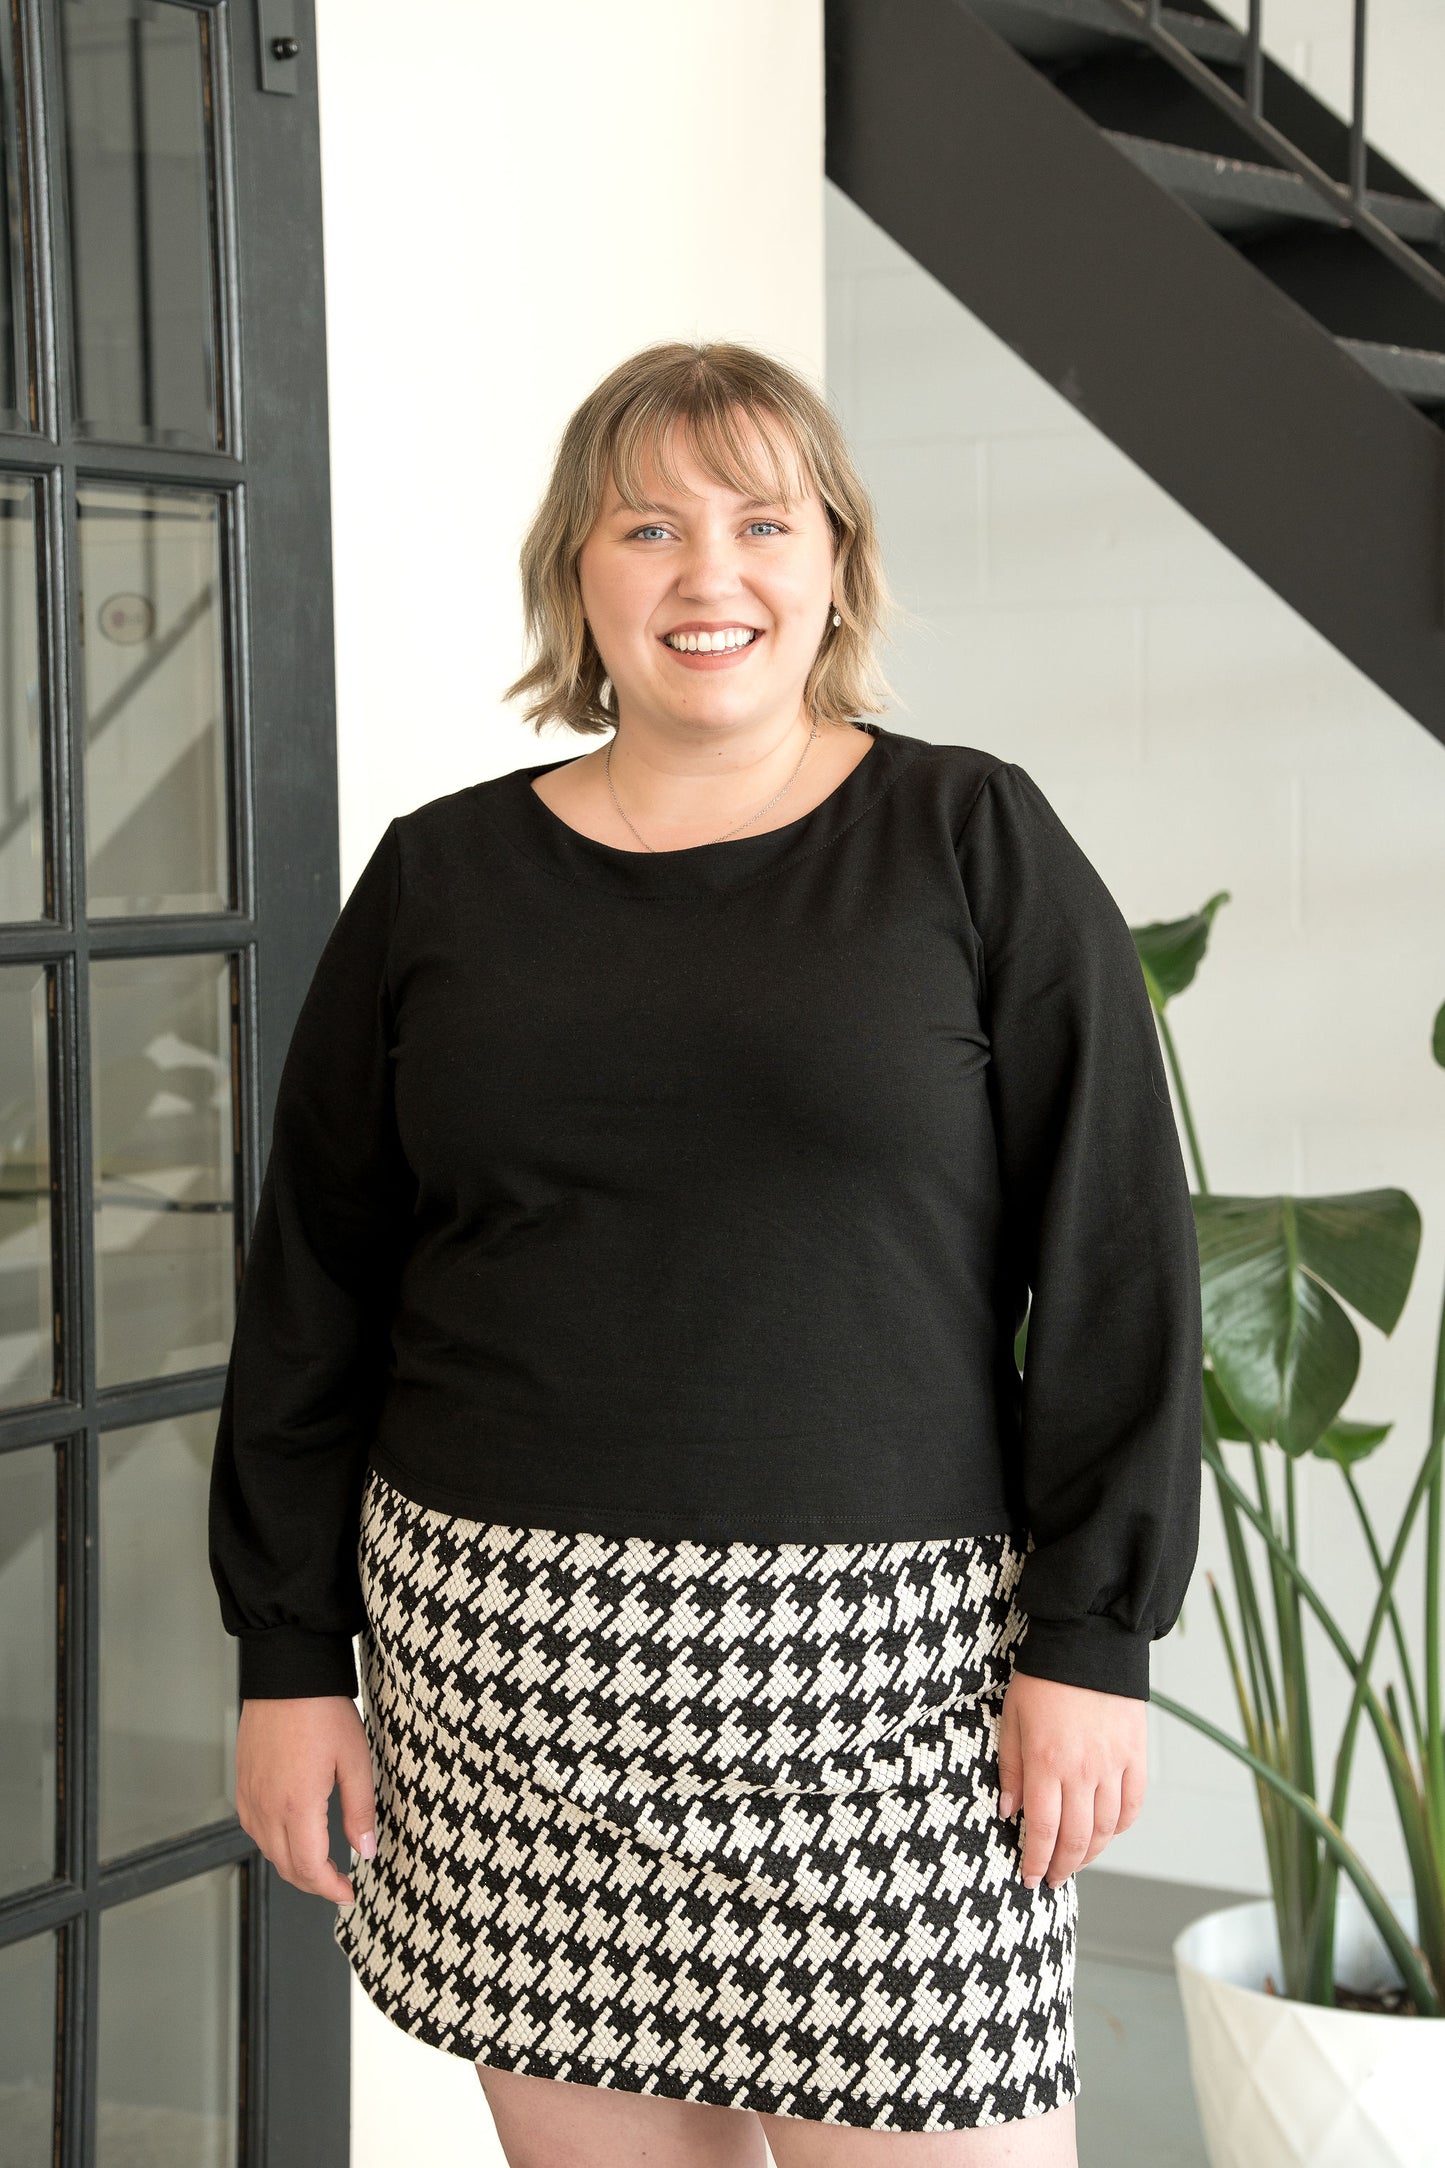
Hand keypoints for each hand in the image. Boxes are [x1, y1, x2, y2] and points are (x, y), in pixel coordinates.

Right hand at [235, 1694, 376, 1905]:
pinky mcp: (242, 1783)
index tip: (348, 1893)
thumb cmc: (322, 1710)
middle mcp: (266, 1807)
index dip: (330, 1888)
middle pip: (286, 1867)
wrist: (286, 1674)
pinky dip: (274, 1843)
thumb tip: (364, 1850)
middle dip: (313, 1883)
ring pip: (268, 1851)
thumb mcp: (356, 1760)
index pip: (309, 1868)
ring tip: (320, 1864)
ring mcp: (249, 1796)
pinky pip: (254, 1828)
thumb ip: (360, 1811)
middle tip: (338, 1885)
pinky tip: (292, 1836)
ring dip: (293, 1866)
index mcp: (296, 1806)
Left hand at [995, 1669, 1146, 1887]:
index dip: (1035, 1861)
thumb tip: (1009, 1811)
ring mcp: (1113, 1766)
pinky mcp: (1136, 1755)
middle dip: (1062, 1867)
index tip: (1029, 1877)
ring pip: (1107, 1829)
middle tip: (1051, 1879)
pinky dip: (1121, 1826)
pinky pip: (1132, 1805)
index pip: (1042, 1830)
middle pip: (1077, 1839)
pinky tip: (1108, 1832)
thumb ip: (1011, 1767)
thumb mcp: (1012, 1718)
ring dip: (1092, 1854)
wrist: (1089, 1641)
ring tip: (1077, 1861)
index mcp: (1046, 1763)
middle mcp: (1082, 1771)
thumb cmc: (1043, 1677)